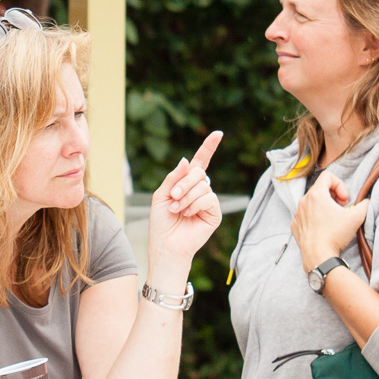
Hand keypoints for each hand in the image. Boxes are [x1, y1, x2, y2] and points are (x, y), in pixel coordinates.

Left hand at [149, 131, 223, 265]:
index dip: (208, 147)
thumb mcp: (160, 195)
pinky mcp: (214, 213)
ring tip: (177, 210)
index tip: (218, 134)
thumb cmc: (161, 222)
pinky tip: (187, 214)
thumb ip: (173, 177)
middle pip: (199, 173)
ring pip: (203, 186)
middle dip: (184, 183)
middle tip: (173, 196)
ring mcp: (208, 201)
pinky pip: (209, 198)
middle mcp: (199, 190)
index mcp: (186, 183)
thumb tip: (188, 160)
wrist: (166, 245)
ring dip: (186, 197)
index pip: (200, 162)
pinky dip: (195, 204)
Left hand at [290, 169, 369, 270]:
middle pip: (320, 189)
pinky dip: (315, 218)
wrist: (319, 256)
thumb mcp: (355, 217)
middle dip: (333, 196)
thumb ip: (364, 205)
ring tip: (333, 220)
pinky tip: (323, 229)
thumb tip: (366, 201)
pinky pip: (305, 215)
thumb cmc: (335, 235)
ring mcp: (297, 213)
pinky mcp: (295, 225)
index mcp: (316, 194)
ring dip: (324, 207)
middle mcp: (303, 201)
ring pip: (312, 202)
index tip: (344, 200)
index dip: (340, 184)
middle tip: (341, 209)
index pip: (327, 176)